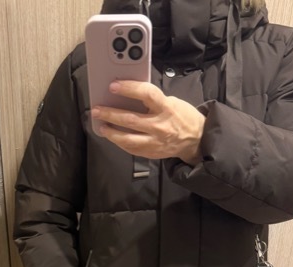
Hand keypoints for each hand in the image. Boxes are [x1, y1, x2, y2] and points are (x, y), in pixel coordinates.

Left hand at [91, 80, 205, 166]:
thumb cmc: (181, 116)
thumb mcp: (171, 102)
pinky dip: (119, 142)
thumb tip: (129, 94)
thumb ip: (152, 100)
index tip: (113, 86)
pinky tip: (112, 136)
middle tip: (97, 109)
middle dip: (110, 114)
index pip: (146, 94)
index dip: (128, 88)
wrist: (195, 140)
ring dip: (111, 132)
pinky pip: (131, 148)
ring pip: (128, 139)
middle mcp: (160, 126)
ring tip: (101, 126)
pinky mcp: (151, 153)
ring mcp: (155, 142)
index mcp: (167, 108)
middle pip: (130, 119)